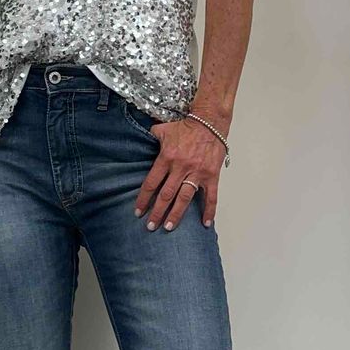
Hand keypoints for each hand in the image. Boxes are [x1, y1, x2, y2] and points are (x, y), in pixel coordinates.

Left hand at [134, 116, 225, 230]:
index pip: (152, 183)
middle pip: (166, 195)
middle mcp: (180, 168)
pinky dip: (209, 211)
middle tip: (150, 226)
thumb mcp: (163, 130)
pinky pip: (211, 196)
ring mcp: (197, 173)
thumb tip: (142, 141)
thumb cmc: (186, 127)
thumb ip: (152, 138)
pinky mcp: (211, 175)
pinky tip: (206, 224)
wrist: (209, 121)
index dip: (143, 199)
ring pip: (184, 198)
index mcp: (166, 158)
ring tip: (168, 227)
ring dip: (176, 214)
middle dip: (157, 212)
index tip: (138, 211)